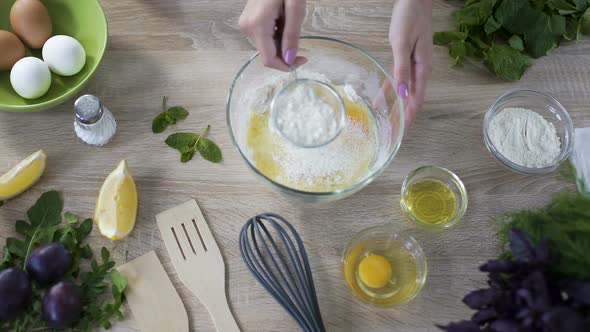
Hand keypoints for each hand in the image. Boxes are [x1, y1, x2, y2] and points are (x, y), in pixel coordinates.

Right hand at [239, 0, 306, 70]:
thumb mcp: (295, 9)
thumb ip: (292, 35)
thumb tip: (289, 60)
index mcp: (257, 26)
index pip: (269, 60)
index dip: (286, 66)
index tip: (303, 59)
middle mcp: (247, 28)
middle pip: (268, 54)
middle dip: (285, 52)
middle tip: (299, 37)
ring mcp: (245, 25)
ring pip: (266, 47)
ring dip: (281, 43)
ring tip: (289, 22)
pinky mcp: (248, 22)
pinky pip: (264, 38)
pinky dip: (276, 36)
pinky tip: (283, 22)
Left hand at [389, 0, 432, 129]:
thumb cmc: (410, 17)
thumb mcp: (402, 43)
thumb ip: (401, 69)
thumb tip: (401, 93)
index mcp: (423, 68)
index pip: (416, 100)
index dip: (409, 117)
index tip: (401, 133)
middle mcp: (420, 69)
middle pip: (411, 99)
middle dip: (403, 117)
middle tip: (393, 134)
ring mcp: (414, 64)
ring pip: (404, 92)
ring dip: (397, 107)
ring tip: (387, 123)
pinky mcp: (406, 58)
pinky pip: (399, 80)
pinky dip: (391, 91)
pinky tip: (382, 100)